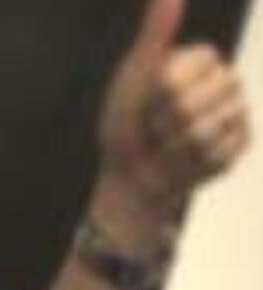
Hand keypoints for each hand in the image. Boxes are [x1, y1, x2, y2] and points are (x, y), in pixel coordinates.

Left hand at [93, 0, 250, 244]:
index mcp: (203, 59)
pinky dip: (190, 167)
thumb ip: (154, 36)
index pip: (182, 78)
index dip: (156, 99)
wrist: (131, 175)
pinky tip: (184, 163)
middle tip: (156, 130)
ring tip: (168, 147)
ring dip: (174, 150)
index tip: (148, 103)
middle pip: (195, 106)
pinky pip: (217, 156)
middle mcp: (227, 81)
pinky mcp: (240, 144)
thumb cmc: (128, 123)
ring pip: (206, 133)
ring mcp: (237, 112)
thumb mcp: (134, 76)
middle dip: (164, 126)